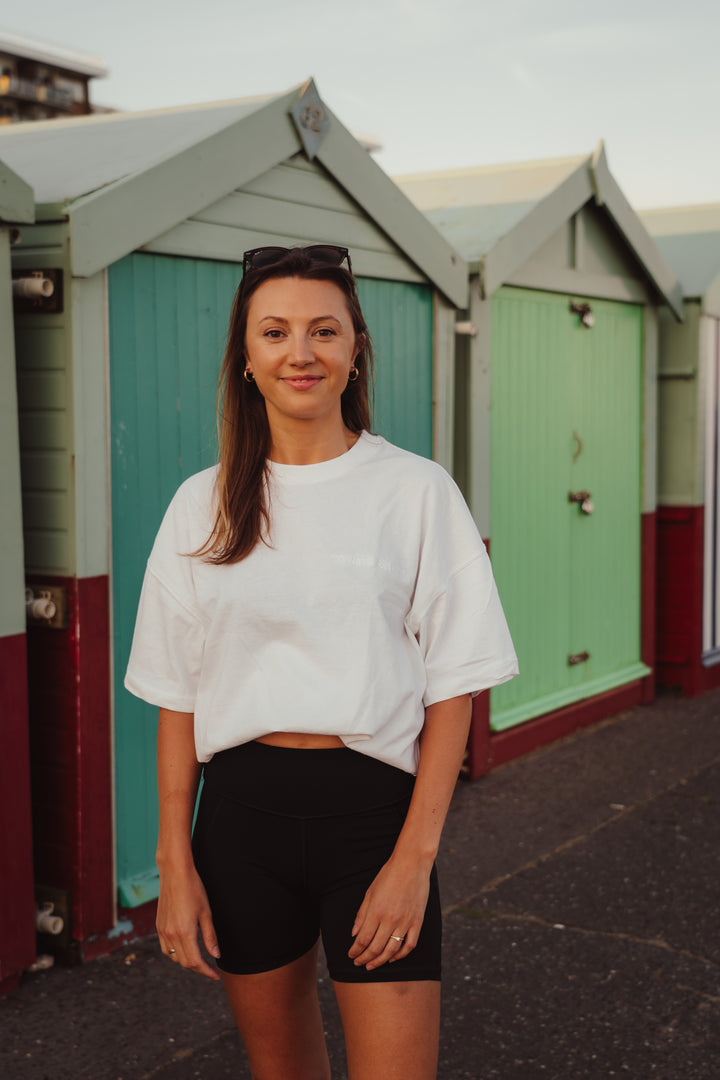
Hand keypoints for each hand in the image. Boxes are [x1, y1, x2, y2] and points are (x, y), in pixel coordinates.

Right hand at [156, 860, 220, 979]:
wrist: (175, 873)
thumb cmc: (194, 889)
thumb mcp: (206, 913)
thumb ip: (210, 936)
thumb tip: (216, 955)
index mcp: (184, 932)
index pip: (195, 962)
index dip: (206, 972)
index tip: (216, 976)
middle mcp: (171, 935)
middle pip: (184, 962)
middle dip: (199, 969)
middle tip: (211, 969)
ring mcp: (163, 931)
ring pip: (174, 957)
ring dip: (186, 962)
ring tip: (200, 960)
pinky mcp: (159, 926)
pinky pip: (166, 948)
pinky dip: (176, 954)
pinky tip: (184, 949)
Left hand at [348, 851, 431, 970]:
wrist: (412, 864)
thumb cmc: (388, 875)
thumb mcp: (370, 892)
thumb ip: (362, 914)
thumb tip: (354, 934)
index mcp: (376, 911)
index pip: (362, 939)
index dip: (355, 950)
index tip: (351, 955)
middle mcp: (390, 919)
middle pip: (375, 948)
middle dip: (364, 958)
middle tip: (358, 964)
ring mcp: (405, 922)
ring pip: (391, 950)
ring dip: (380, 961)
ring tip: (371, 966)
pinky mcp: (417, 922)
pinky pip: (409, 945)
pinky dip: (400, 955)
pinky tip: (393, 958)